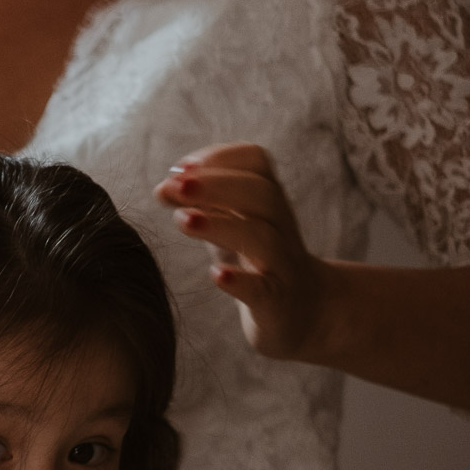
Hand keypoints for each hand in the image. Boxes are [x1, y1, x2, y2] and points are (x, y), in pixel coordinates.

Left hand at [153, 143, 336, 361]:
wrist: (306, 310)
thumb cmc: (258, 259)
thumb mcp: (231, 225)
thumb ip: (202, 205)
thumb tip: (163, 188)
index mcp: (268, 201)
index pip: (257, 162)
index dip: (220, 158)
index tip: (180, 169)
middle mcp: (280, 226)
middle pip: (262, 193)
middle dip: (216, 184)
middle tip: (174, 186)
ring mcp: (282, 264)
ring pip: (263, 237)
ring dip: (220, 224)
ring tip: (183, 220)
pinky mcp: (277, 301)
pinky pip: (263, 288)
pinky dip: (241, 281)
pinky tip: (217, 275)